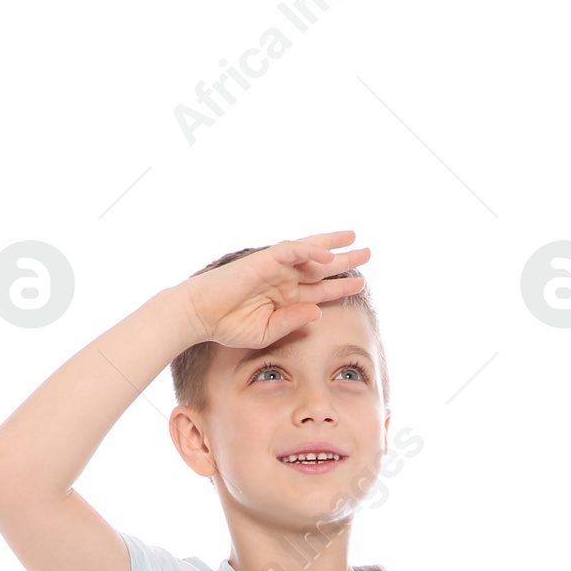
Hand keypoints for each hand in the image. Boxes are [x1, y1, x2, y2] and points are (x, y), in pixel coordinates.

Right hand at [180, 232, 371, 349]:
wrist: (200, 315)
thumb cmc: (227, 326)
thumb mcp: (266, 332)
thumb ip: (293, 321)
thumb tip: (318, 311)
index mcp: (285, 297)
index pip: (319, 289)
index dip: (340, 287)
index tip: (361, 284)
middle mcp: (283, 279)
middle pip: (321, 267)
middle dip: (345, 261)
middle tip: (369, 253)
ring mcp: (275, 268)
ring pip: (310, 252)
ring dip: (332, 246)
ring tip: (355, 239)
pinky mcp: (263, 260)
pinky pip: (291, 251)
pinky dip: (309, 251)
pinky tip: (327, 254)